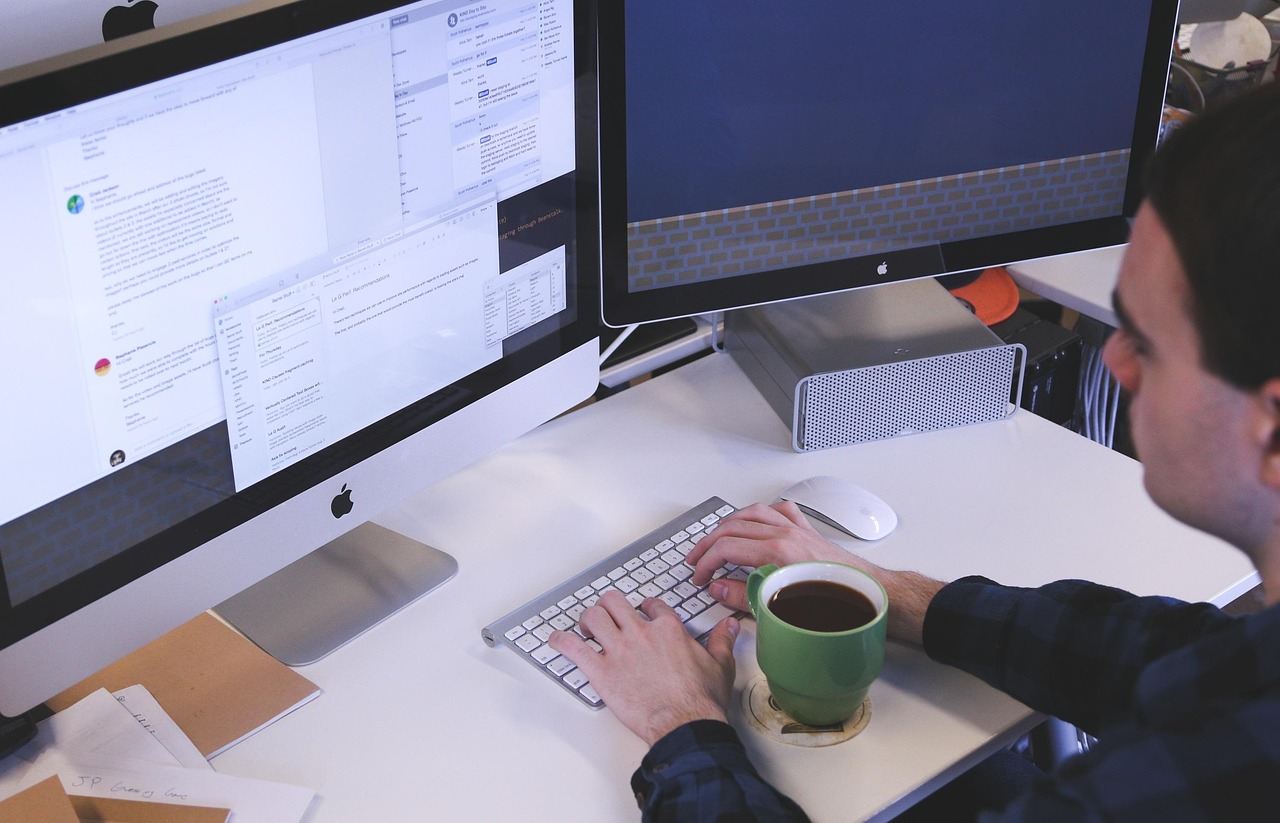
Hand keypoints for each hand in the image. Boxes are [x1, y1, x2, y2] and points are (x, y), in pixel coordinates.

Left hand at [548, 591, 739, 745]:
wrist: (685, 724)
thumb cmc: (701, 700)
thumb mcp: (720, 665)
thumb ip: (721, 641)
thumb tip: (729, 626)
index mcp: (668, 629)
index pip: (651, 605)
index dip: (645, 608)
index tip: (642, 613)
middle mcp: (641, 633)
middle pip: (615, 602)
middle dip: (609, 606)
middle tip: (608, 615)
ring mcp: (619, 650)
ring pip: (593, 617)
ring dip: (587, 620)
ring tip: (587, 628)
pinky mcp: (601, 671)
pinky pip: (573, 648)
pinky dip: (561, 642)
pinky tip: (557, 641)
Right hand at [689, 501, 861, 611]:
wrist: (871, 596)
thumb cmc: (837, 605)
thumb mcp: (781, 609)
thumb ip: (744, 596)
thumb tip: (719, 588)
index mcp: (778, 552)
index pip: (727, 547)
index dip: (706, 562)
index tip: (700, 577)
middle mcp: (787, 534)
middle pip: (733, 527)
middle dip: (709, 543)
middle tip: (698, 560)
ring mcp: (798, 529)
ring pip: (753, 513)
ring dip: (729, 524)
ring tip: (716, 538)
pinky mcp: (808, 532)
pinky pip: (780, 511)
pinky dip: (762, 514)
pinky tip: (756, 522)